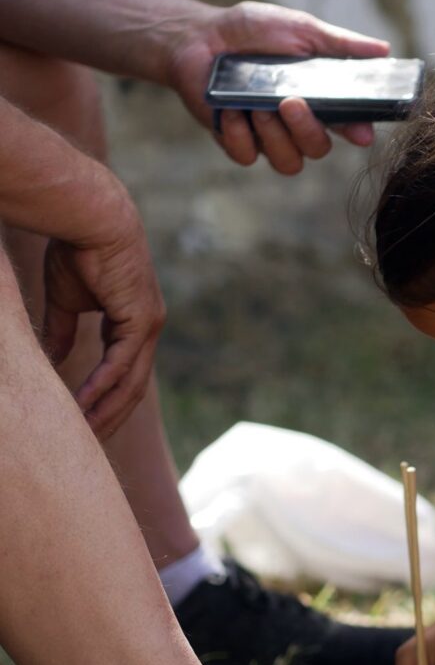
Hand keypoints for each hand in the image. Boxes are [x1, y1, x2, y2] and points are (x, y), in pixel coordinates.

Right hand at [41, 207, 164, 437]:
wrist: (90, 218)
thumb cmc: (77, 252)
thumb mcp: (68, 301)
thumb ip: (64, 332)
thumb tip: (54, 360)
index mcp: (133, 325)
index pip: (124, 374)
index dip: (106, 401)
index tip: (85, 424)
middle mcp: (147, 329)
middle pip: (132, 387)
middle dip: (111, 417)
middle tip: (89, 445)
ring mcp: (149, 325)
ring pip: (131, 382)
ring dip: (107, 410)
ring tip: (85, 434)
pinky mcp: (141, 319)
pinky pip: (122, 363)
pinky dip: (103, 386)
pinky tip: (84, 405)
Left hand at [164, 1, 390, 173]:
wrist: (200, 36)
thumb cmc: (253, 32)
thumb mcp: (300, 30)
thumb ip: (340, 45)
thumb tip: (384, 50)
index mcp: (320, 101)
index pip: (350, 125)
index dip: (358, 133)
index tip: (361, 133)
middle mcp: (298, 125)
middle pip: (318, 149)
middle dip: (306, 130)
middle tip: (289, 102)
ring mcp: (269, 137)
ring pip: (288, 162)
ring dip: (274, 135)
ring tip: (256, 106)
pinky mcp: (238, 142)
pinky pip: (248, 157)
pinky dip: (239, 135)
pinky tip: (232, 111)